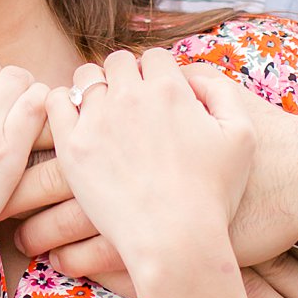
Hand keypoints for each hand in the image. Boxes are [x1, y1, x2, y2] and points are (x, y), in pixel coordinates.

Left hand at [44, 48, 254, 281]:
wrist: (178, 240)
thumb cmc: (215, 194)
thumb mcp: (242, 136)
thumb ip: (222, 92)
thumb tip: (191, 77)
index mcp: (170, 89)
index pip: (155, 56)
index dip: (156, 72)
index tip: (155, 93)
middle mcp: (131, 96)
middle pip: (118, 61)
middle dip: (124, 75)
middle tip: (129, 101)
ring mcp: (98, 120)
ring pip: (85, 78)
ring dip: (94, 87)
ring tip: (101, 110)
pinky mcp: (73, 148)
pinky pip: (55, 105)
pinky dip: (62, 105)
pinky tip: (74, 122)